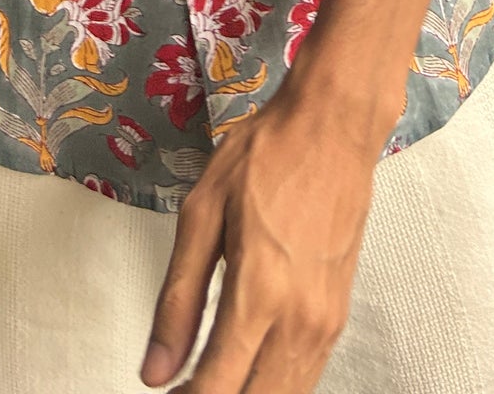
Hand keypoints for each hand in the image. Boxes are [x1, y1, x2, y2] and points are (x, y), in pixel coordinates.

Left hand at [139, 88, 378, 392]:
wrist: (333, 125)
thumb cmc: (266, 154)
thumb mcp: (202, 214)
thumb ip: (178, 300)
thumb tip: (155, 371)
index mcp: (260, 292)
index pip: (219, 388)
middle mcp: (300, 319)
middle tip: (182, 388)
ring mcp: (326, 320)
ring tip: (207, 378)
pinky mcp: (339, 313)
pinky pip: (306, 375)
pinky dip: (274, 385)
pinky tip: (246, 367)